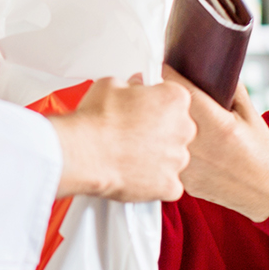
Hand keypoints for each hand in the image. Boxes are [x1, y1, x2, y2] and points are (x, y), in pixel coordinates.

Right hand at [50, 75, 192, 202]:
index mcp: (174, 99)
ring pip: (172, 157)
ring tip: (130, 154)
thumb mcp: (112, 84)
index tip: (144, 107)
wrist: (85, 152)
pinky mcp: (169, 185)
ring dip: (157, 156)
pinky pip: (168, 184)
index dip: (156, 103)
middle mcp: (183, 129)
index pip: (174, 98)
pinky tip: (134, 173)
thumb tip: (133, 89)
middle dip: (159, 130)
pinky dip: (154, 182)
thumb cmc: (97, 119)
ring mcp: (177, 159)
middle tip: (135, 132)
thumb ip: (132, 86)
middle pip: (177, 128)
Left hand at [164, 67, 268, 221]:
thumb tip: (215, 67)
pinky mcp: (184, 182)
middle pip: (164, 113)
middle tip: (149, 85)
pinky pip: (164, 159)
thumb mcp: (251, 115)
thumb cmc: (263, 155)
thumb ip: (232, 89)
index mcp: (219, 126)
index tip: (161, 65)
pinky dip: (161, 147)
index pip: (183, 93)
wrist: (268, 193)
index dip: (167, 74)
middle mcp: (201, 147)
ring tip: (154, 113)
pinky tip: (165, 141)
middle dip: (155, 97)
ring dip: (154, 123)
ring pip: (158, 138)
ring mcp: (190, 167)